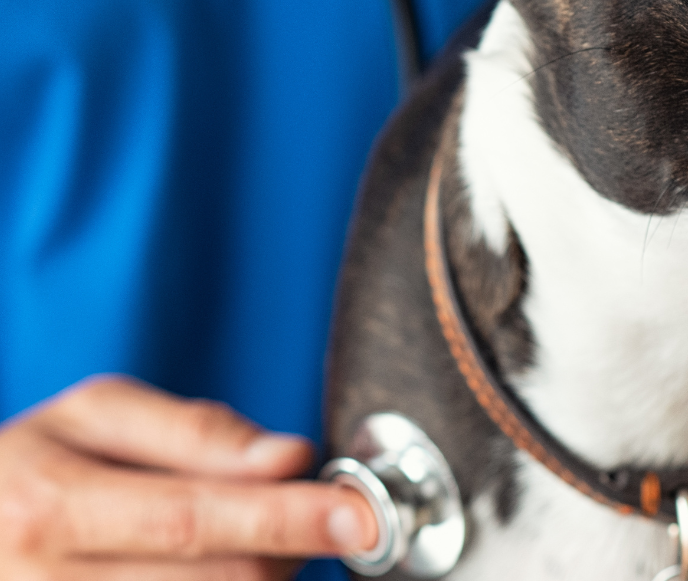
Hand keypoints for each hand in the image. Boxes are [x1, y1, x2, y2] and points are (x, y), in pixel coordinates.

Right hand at [0, 375, 376, 579]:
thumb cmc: (28, 464)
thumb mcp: (92, 417)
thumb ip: (193, 432)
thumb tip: (288, 457)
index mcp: (50, 509)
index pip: (192, 521)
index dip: (287, 520)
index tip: (360, 515)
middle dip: (291, 548)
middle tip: (322, 515)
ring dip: (266, 577)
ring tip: (261, 539)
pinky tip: (229, 566)